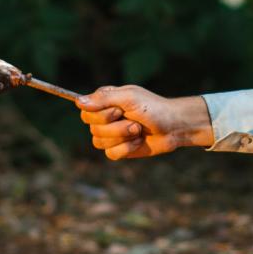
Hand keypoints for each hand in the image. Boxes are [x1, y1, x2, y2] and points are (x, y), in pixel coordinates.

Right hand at [77, 86, 214, 159]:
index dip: (100, 115)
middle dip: (116, 128)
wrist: (174, 127)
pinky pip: (110, 154)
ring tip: (138, 131)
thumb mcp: (129, 98)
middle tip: (135, 122)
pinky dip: (126, 148)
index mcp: (105, 101)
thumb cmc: (154, 108)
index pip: (86, 112)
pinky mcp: (119, 148)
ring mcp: (112, 134)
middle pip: (92, 129)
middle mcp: (105, 117)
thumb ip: (104, 100)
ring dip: (123, 137)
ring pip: (99, 142)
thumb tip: (78, 102)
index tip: (118, 111)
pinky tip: (138, 142)